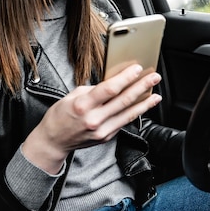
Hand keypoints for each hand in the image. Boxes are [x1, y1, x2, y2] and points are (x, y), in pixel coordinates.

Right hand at [22, 64, 161, 172]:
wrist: (54, 141)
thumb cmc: (60, 116)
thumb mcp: (72, 96)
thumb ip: (94, 90)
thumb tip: (113, 83)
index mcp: (83, 105)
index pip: (110, 89)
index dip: (126, 78)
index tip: (137, 69)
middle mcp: (94, 119)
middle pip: (124, 100)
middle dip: (141, 87)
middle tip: (154, 77)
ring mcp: (102, 131)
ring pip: (129, 114)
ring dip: (145, 103)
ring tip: (156, 94)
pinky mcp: (106, 137)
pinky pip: (123, 122)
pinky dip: (135, 113)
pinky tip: (143, 106)